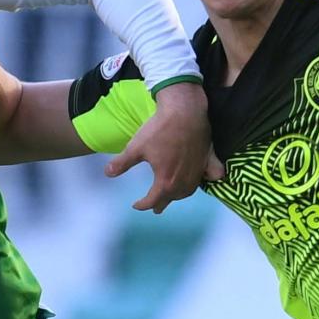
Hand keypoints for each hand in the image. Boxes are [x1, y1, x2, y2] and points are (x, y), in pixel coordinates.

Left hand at [105, 82, 223, 213]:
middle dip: (161, 203)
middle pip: (172, 198)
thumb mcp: (136, 147)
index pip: (153, 201)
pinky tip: (206, 178)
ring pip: (189, 190)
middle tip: (155, 207)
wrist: (184, 110)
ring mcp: (198, 171)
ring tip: (173, 194)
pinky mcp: (209, 159)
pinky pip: (211, 175)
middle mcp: (183, 181)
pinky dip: (208, 179)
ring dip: (179, 195)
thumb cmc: (159, 130)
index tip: (136, 205)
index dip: (142, 205)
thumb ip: (122, 163)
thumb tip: (107, 173)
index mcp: (165, 182)